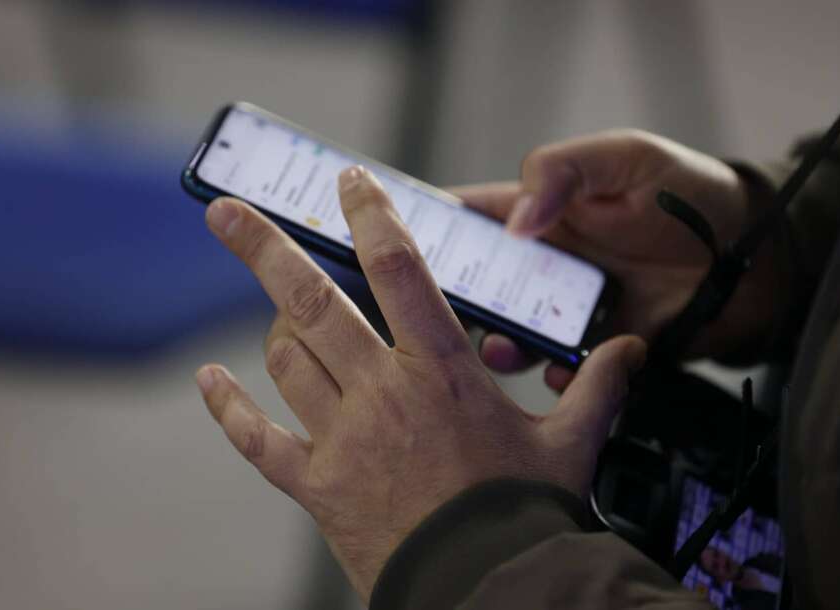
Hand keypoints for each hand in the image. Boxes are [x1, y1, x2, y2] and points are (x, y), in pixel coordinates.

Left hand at [194, 167, 645, 602]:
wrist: (488, 587)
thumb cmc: (525, 514)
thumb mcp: (571, 444)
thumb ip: (598, 387)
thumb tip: (631, 351)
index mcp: (442, 371)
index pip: (399, 268)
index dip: (371, 216)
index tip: (349, 183)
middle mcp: (382, 392)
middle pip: (312, 301)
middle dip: (264, 248)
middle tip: (228, 211)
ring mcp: (342, 438)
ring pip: (286, 360)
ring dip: (274, 326)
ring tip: (276, 308)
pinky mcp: (317, 483)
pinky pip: (257, 439)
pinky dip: (229, 408)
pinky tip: (208, 381)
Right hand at [454, 129, 778, 388]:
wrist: (755, 258)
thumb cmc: (690, 194)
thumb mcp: (625, 159)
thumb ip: (566, 170)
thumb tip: (515, 222)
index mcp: (538, 215)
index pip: (467, 221)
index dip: (426, 232)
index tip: (389, 247)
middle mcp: (542, 267)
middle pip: (478, 288)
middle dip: (453, 304)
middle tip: (434, 317)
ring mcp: (567, 310)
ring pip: (512, 336)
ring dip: (501, 346)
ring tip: (503, 349)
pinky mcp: (597, 347)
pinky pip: (564, 372)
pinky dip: (558, 377)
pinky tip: (565, 374)